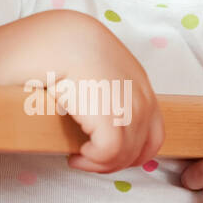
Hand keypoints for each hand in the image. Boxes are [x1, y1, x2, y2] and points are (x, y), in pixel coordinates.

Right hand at [56, 25, 163, 173]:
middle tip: (85, 158)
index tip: (102, 152)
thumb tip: (103, 129)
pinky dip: (91, 161)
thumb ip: (106, 93)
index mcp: (138, 82)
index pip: (153, 133)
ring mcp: (130, 104)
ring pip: (126, 155)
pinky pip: (109, 154)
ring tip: (77, 157)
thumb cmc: (58, 54)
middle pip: (142, 148)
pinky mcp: (111, 114)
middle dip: (113, 161)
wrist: (48, 39)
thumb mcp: (91, 72)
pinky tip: (74, 155)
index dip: (130, 152)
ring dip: (100, 163)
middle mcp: (140, 93)